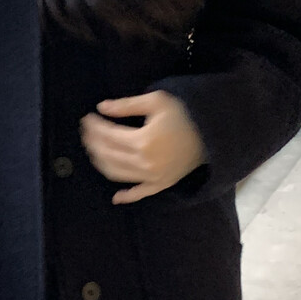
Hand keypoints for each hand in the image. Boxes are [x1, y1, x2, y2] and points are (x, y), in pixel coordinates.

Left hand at [80, 91, 206, 203]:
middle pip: (109, 155)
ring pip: (117, 174)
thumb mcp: (157, 101)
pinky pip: (140, 194)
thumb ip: (127, 105)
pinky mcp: (161, 184)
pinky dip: (127, 197)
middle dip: (93, 143)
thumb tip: (101, 107)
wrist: (213, 133)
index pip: (108, 135)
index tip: (86, 119)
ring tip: (94, 151)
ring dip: (102, 163)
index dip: (94, 127)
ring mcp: (152, 177)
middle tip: (86, 132)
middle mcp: (144, 162)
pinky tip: (115, 198)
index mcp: (143, 141)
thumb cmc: (186, 113)